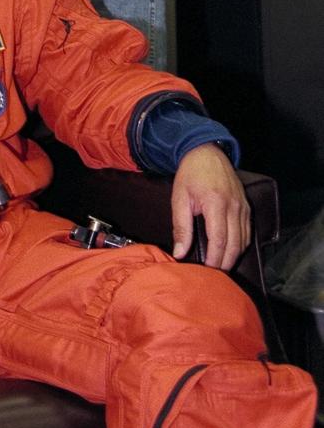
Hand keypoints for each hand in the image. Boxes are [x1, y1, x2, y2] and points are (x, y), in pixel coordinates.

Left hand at [170, 144, 250, 269]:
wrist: (206, 152)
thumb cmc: (190, 175)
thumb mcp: (179, 198)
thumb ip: (181, 227)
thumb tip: (180, 253)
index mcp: (216, 203)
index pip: (219, 240)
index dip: (214, 259)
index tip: (206, 270)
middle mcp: (234, 206)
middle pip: (235, 244)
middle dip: (225, 263)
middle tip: (214, 275)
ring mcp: (243, 206)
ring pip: (244, 240)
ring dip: (234, 256)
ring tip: (220, 266)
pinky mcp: (246, 206)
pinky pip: (247, 231)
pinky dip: (240, 245)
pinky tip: (230, 251)